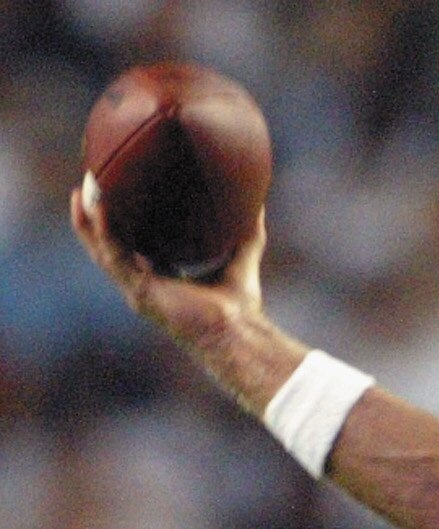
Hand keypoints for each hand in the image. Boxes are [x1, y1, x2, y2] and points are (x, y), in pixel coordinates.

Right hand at [71, 181, 267, 354]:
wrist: (238, 332)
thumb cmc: (241, 308)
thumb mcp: (241, 261)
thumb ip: (248, 235)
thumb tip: (258, 205)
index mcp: (161, 281)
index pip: (132, 249)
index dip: (121, 226)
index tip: (116, 196)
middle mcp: (144, 286)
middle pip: (108, 247)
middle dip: (95, 219)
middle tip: (89, 187)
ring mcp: (138, 290)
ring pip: (101, 250)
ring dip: (88, 222)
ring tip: (81, 192)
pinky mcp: (139, 292)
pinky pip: (112, 257)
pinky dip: (102, 232)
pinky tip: (97, 209)